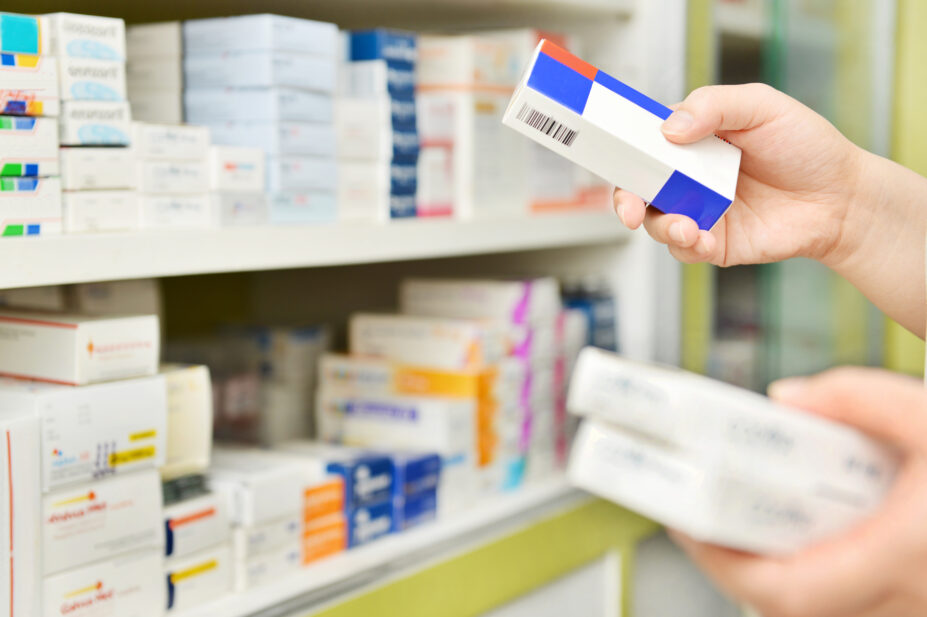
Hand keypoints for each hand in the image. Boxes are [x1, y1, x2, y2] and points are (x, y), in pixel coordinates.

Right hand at [614, 83, 864, 266]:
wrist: (841, 197)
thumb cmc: (806, 146)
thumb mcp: (762, 106)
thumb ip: (713, 106)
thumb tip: (670, 130)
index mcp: (694, 138)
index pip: (646, 141)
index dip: (625, 149)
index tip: (618, 156)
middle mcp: (690, 175)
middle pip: (639, 187)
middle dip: (625, 200)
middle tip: (630, 208)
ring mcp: (699, 210)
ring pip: (656, 222)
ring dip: (661, 226)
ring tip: (685, 227)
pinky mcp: (714, 242)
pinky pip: (685, 250)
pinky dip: (688, 246)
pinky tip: (706, 239)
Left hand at [670, 367, 926, 616]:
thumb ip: (857, 398)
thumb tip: (786, 399)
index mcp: (905, 558)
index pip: (788, 590)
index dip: (721, 561)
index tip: (684, 527)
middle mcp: (910, 600)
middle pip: (791, 604)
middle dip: (734, 562)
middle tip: (697, 518)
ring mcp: (917, 609)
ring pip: (821, 608)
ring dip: (773, 569)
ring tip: (740, 518)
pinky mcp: (919, 602)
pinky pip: (851, 602)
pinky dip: (814, 570)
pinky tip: (802, 530)